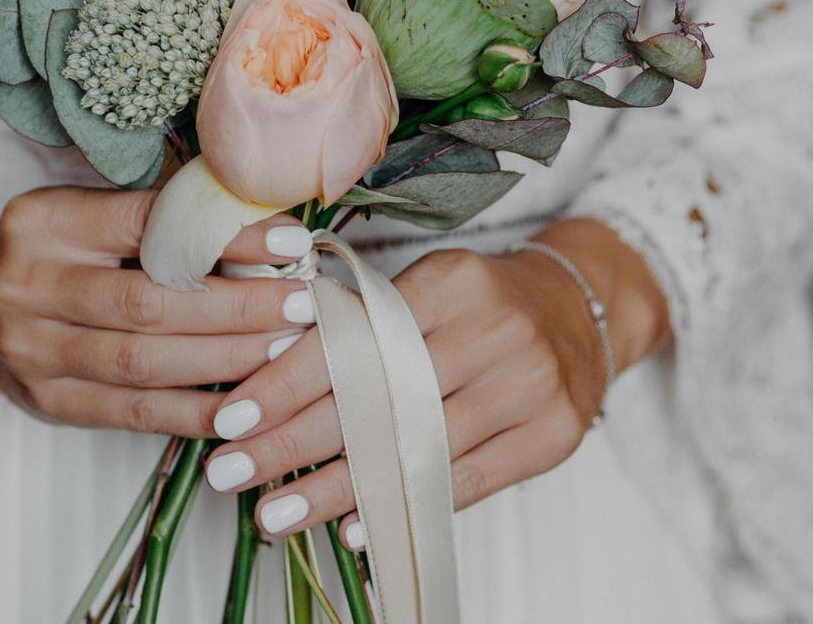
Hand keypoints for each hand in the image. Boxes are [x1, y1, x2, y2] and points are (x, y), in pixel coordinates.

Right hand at [0, 187, 318, 437]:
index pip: (146, 224)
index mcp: (44, 221)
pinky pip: (131, 414)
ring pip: (144, 362)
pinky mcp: (47, 402)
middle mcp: (29, 285)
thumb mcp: (85, 214)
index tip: (291, 240)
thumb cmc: (53, 249)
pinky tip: (245, 408)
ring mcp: (32, 350)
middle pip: (148, 301)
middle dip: (236, 307)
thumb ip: (157, 220)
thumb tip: (265, 232)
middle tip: (301, 305)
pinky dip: (193, 413)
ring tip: (287, 350)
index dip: (224, 235)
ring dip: (226, 360)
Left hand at [200, 217, 670, 539]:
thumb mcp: (423, 283)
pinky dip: (404, 508)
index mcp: (449, 282)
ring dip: (335, 490)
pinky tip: (352, 529)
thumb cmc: (478, 299)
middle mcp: (493, 332)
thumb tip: (265, 370)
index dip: (285, 382)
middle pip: (377, 399)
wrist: (582, 306)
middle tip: (230, 474)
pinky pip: (464, 484)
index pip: (351, 338)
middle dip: (292, 443)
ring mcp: (529, 387)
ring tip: (275, 515)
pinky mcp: (551, 437)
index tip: (231, 417)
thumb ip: (359, 319)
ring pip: (414, 450)